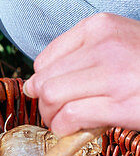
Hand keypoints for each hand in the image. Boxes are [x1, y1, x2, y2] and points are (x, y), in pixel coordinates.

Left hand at [23, 13, 139, 134]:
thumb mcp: (118, 44)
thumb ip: (82, 55)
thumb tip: (34, 85)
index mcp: (101, 26)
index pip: (45, 59)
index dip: (44, 82)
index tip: (55, 93)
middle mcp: (106, 45)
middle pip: (45, 80)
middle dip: (44, 103)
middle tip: (57, 113)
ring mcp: (115, 74)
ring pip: (52, 97)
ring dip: (52, 117)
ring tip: (65, 122)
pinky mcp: (122, 103)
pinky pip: (71, 116)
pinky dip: (65, 128)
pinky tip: (76, 130)